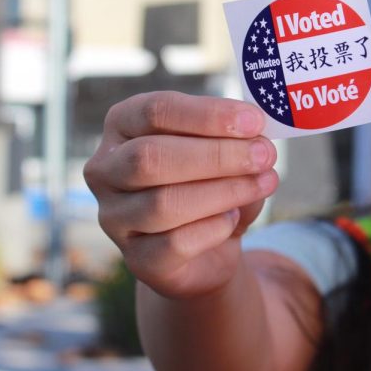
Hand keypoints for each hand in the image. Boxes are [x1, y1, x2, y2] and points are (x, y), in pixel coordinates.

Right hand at [84, 91, 278, 299]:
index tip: (254, 121)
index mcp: (123, 125)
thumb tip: (259, 139)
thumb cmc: (211, 182)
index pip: (155, 111)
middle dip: (216, 154)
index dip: (207, 114)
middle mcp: (106, 169)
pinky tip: (234, 218)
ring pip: (163, 202)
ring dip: (224, 191)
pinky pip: (174, 244)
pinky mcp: (136, 259)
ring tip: (264, 182)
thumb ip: (237, 139)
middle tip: (264, 154)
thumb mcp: (223, 150)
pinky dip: (214, 228)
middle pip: (150, 156)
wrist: (206, 248)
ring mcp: (114, 218)